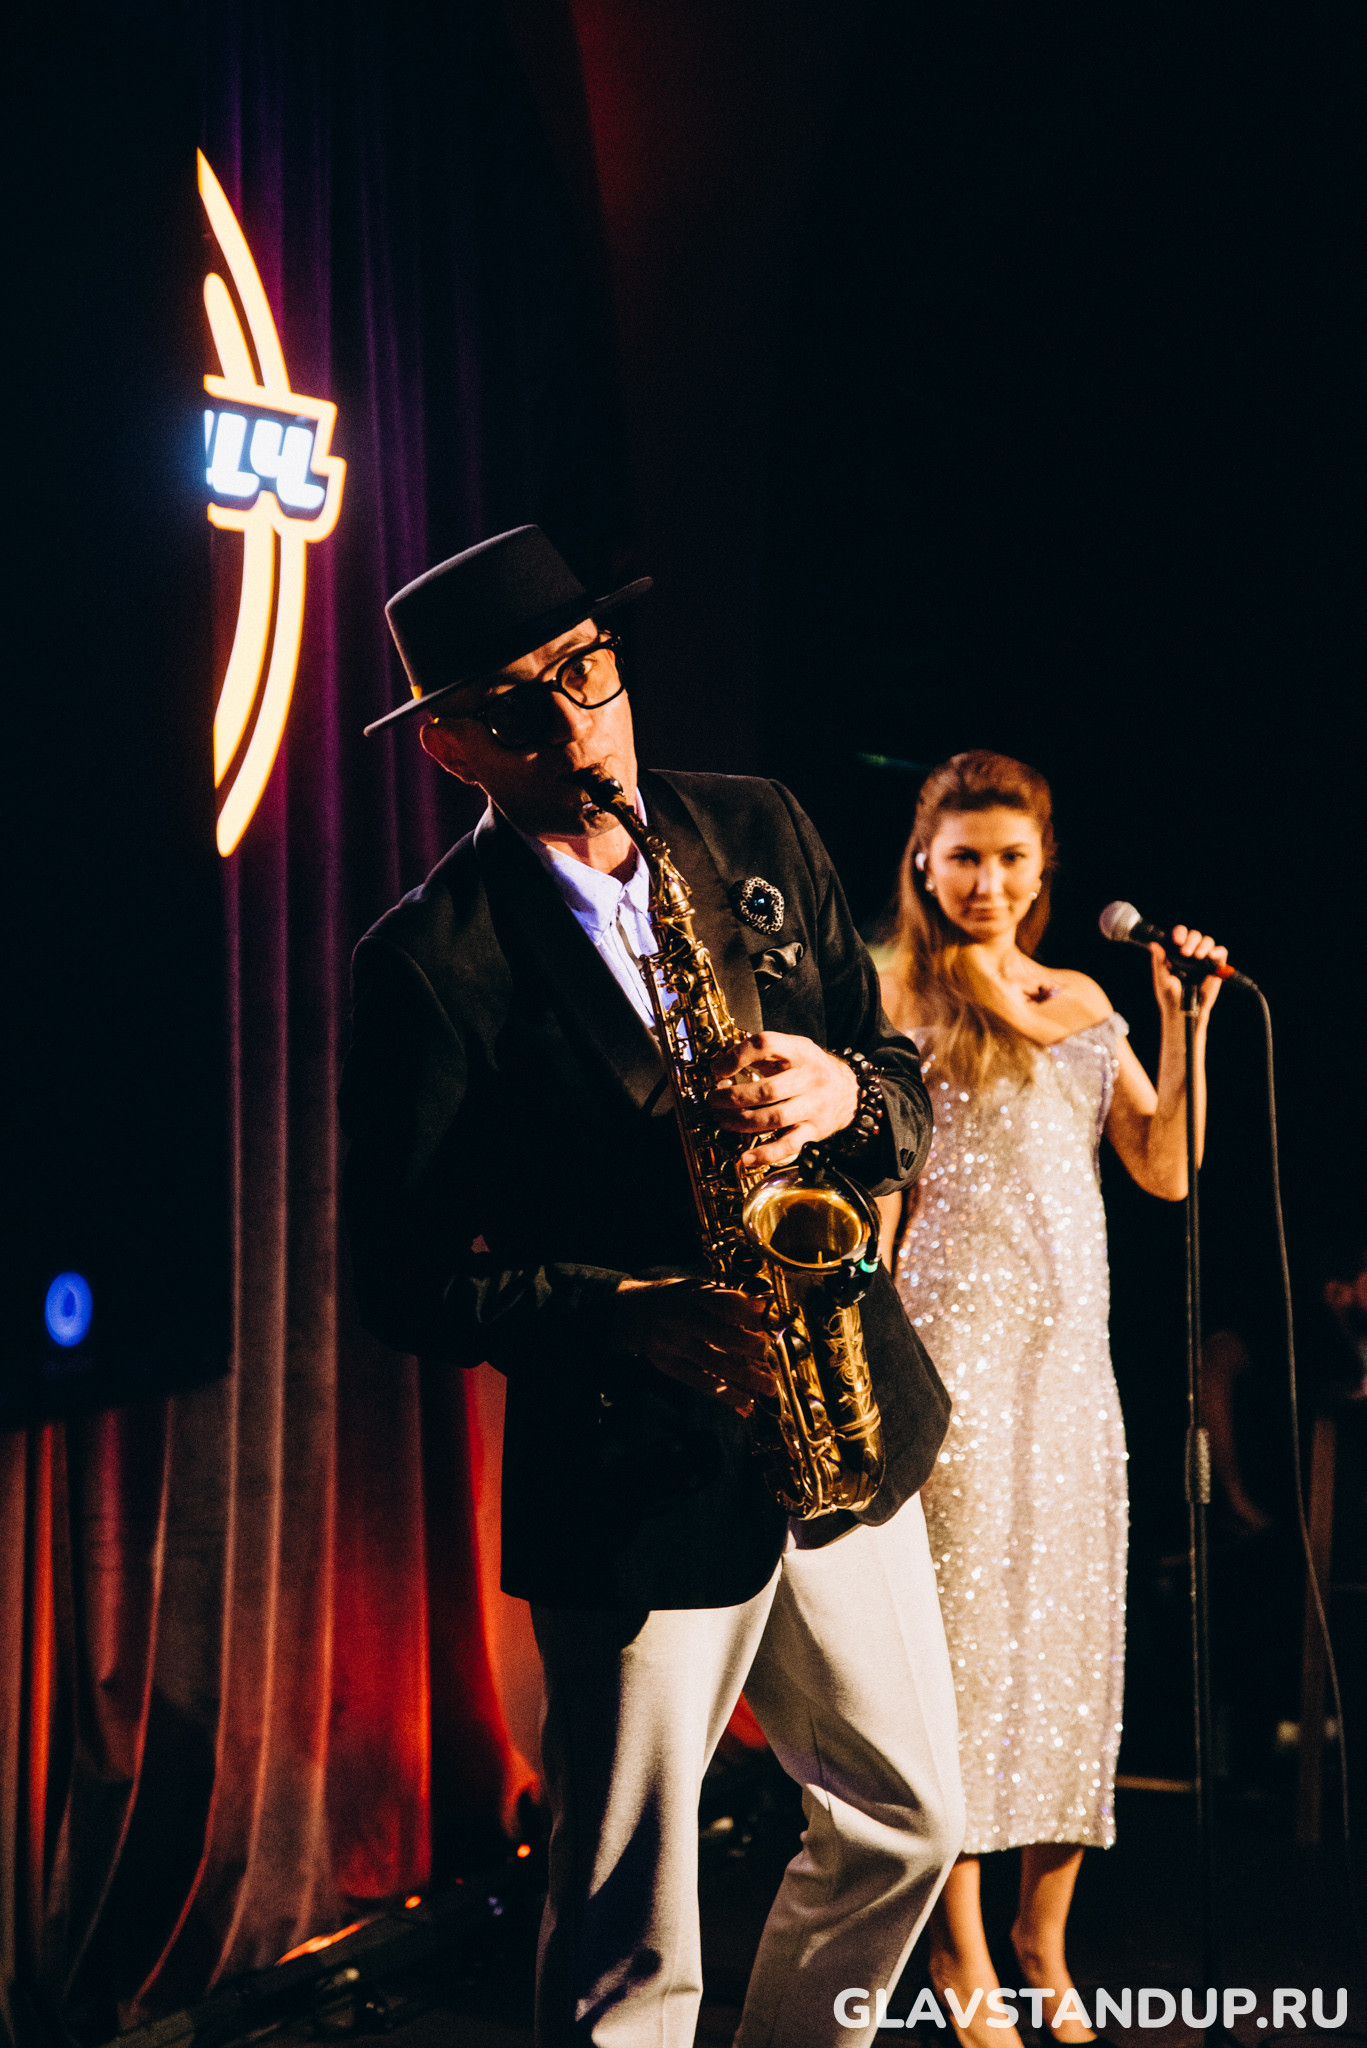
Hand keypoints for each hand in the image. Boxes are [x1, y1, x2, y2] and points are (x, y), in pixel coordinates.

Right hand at [609, 1277, 780, 1414]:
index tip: (773, 1322)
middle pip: (720, 1335)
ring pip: (713, 1363)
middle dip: (750, 1347)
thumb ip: (726, 1298)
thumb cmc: (675, 1298)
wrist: (629, 1311)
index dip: (751, 1314)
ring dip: (745, 1377)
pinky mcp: (668, 1364)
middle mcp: (682, 1319)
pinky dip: (723, 1394)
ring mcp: (673, 1344)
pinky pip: (699, 1382)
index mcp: (692, 1294)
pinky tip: (744, 1402)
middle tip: (773, 1355)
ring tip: (769, 1387)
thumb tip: (765, 1310)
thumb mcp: (696, 1287)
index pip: (724, 1303)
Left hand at [706, 1032, 859, 1169]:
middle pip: (767, 1090)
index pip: (766, 1045)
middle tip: (714, 1100)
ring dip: (742, 1122)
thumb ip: (762, 1053)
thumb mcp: (793, 1050)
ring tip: (722, 1120)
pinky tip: (746, 1156)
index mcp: (800, 1051)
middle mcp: (810, 1078)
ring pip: (774, 1118)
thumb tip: (721, 1061)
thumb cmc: (811, 1069)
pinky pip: (788, 1146)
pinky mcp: (815, 1131)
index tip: (718, 1069)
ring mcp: (814, 1106)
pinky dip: (765, 1154)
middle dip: (734, 1097)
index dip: (737, 1056)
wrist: (850, 1091)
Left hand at [1150, 925, 1227, 1020]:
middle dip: (1191, 940)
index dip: (1179, 933)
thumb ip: (1158, 962)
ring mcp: (1204, 958)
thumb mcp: (1162, 979)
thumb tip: (1154, 944)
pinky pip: (1221, 952)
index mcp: (1176, 952)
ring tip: (1198, 956)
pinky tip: (1211, 955)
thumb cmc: (1170, 995)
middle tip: (1185, 952)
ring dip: (1203, 945)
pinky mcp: (1216, 966)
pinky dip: (1218, 951)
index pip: (1180, 934)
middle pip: (1195, 935)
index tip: (1177, 941)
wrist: (1184, 1011)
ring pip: (1207, 941)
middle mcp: (1190, 952)